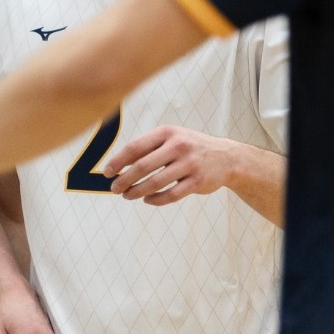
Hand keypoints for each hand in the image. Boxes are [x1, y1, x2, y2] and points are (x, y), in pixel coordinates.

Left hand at [102, 125, 240, 206]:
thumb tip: (119, 164)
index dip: (118, 161)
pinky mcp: (198, 181)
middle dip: (124, 179)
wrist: (227, 158)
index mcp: (167, 133)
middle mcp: (178, 146)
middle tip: (114, 188)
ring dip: (137, 191)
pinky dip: (155, 200)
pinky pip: (171, 195)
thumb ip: (148, 148)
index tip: (107, 172)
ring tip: (128, 195)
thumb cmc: (191, 148)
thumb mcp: (172, 139)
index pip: (135, 147)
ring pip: (155, 183)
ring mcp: (189, 164)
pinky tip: (147, 200)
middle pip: (142, 166)